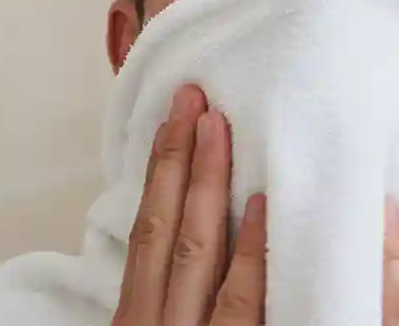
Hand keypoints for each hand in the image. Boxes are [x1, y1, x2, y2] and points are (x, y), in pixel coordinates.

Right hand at [112, 85, 266, 325]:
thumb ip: (171, 295)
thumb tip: (186, 224)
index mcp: (137, 317)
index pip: (146, 233)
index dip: (158, 173)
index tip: (170, 122)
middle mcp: (156, 322)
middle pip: (164, 227)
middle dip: (176, 156)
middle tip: (191, 96)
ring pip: (195, 249)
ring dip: (206, 180)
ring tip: (216, 123)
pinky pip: (242, 301)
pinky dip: (250, 250)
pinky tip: (261, 202)